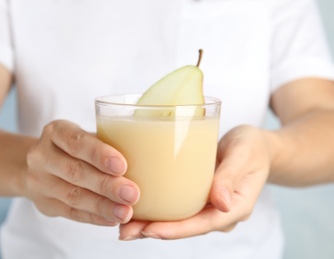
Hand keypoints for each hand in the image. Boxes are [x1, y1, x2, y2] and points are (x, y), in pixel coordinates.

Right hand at [22, 120, 139, 225]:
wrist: (38, 166)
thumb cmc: (76, 148)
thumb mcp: (86, 137)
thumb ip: (107, 144)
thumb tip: (146, 159)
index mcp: (56, 131)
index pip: (76, 142)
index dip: (99, 154)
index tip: (122, 165)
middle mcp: (42, 155)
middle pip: (75, 172)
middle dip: (106, 185)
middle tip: (132, 193)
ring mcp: (39, 182)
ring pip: (73, 196)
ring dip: (102, 206)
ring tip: (126, 212)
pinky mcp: (45, 204)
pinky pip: (71, 213)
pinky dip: (94, 217)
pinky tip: (112, 219)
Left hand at [119, 125, 271, 239]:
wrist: (255, 147)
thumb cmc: (251, 147)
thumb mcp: (244, 154)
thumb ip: (230, 176)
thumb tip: (221, 204)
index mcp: (236, 207)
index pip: (203, 224)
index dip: (176, 230)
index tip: (150, 230)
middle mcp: (219, 212)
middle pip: (186, 228)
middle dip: (155, 231)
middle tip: (125, 232)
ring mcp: (208, 208)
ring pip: (178, 222)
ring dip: (151, 225)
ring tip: (123, 226)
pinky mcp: (198, 199)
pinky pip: (177, 210)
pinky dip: (157, 212)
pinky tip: (137, 209)